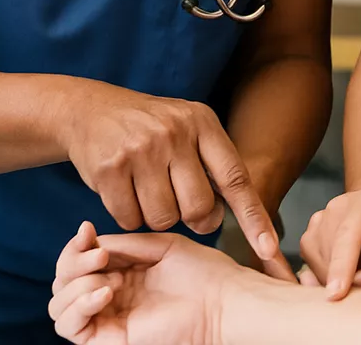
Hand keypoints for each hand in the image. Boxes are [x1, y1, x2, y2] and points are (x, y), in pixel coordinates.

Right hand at [50, 221, 253, 344]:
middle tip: (100, 254)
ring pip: (59, 306)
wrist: (221, 299)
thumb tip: (90, 240)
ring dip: (73, 286)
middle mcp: (110, 293)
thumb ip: (123, 244)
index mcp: (122, 270)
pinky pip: (72, 329)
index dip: (76, 245)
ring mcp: (109, 317)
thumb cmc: (201, 270)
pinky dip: (79, 307)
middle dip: (72, 262)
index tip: (87, 229)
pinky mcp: (112, 339)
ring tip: (107, 276)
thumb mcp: (158, 245)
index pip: (78, 259)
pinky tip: (106, 292)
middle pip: (63, 282)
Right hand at [58, 81, 283, 269]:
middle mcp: (175, 132)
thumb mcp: (188, 128)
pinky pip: (131, 220)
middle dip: (193, 218)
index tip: (270, 250)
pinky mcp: (110, 168)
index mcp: (202, 122)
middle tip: (179, 203)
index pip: (236, 178)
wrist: (91, 110)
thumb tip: (236, 215)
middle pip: (199, 209)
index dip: (254, 217)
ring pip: (164, 220)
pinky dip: (129, 216)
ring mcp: (141, 150)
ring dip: (157, 217)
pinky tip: (124, 190)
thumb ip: (212, 164)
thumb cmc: (150, 128)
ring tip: (148, 188)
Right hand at [299, 189, 360, 298]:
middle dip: (342, 280)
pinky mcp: (311, 234)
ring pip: (316, 261)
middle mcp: (338, 207)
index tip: (336, 294)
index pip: (348, 233)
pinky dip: (323, 280)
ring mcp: (321, 219)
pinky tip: (344, 281)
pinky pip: (308, 265)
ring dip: (333, 281)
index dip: (342, 264)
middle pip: (329, 252)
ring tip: (359, 281)